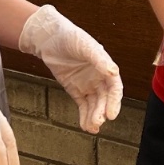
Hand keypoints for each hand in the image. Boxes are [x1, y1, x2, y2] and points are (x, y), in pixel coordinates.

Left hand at [17, 6, 122, 133]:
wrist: (49, 38)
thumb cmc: (70, 36)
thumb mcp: (85, 46)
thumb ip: (99, 59)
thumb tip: (112, 72)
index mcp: (105, 66)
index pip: (114, 87)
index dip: (114, 101)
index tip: (111, 114)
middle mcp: (99, 77)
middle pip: (104, 98)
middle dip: (102, 111)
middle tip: (99, 122)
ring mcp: (87, 84)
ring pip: (94, 104)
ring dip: (94, 116)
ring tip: (92, 128)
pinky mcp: (75, 89)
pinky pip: (82, 105)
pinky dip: (84, 116)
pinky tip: (85, 126)